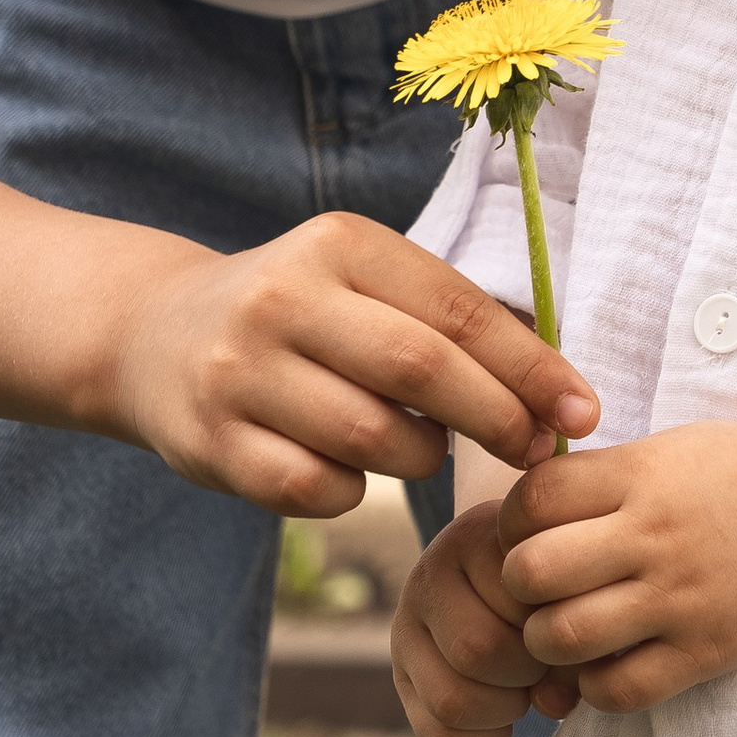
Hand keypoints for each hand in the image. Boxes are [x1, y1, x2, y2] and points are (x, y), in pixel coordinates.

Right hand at [103, 212, 598, 519]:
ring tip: (420, 447)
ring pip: (374, 439)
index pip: (457, 309)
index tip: (583, 413)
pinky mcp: (211, 443)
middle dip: (496, 419)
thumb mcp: (363, 282)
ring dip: (421, 458)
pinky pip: (318, 490)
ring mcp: (240, 371)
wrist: (153, 335)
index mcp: (339, 244)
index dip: (530, 368)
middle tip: (534, 451)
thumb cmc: (302, 316)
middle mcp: (284, 298)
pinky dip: (354, 491)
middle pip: (421, 370)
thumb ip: (450, 323)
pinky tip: (349, 470)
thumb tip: (562, 397)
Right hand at [392, 502, 582, 736]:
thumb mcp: (570, 583)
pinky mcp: (401, 677)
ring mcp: (406, 627)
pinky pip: (440, 736)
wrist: (517, 570)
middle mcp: (427, 575)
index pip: (517, 600)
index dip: (554, 631)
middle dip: (527, 672)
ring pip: (452, 701)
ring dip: (507, 709)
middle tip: (545, 662)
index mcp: (473, 536)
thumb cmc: (555, 577)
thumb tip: (553, 703)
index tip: (567, 624)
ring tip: (526, 686)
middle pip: (477, 651)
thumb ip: (575, 633)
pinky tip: (506, 717)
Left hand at [498, 421, 736, 709]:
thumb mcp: (675, 448)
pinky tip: (608, 665)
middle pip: (530, 571)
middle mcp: (653, 535)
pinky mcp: (705, 653)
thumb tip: (527, 502)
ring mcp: (680, 599)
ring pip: (562, 636)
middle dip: (517, 585)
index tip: (530, 531)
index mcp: (642, 475)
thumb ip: (606, 473)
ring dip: (547, 641)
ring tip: (567, 631)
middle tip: (539, 588)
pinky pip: (617, 690)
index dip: (512, 520)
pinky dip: (595, 687)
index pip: (531, 499)